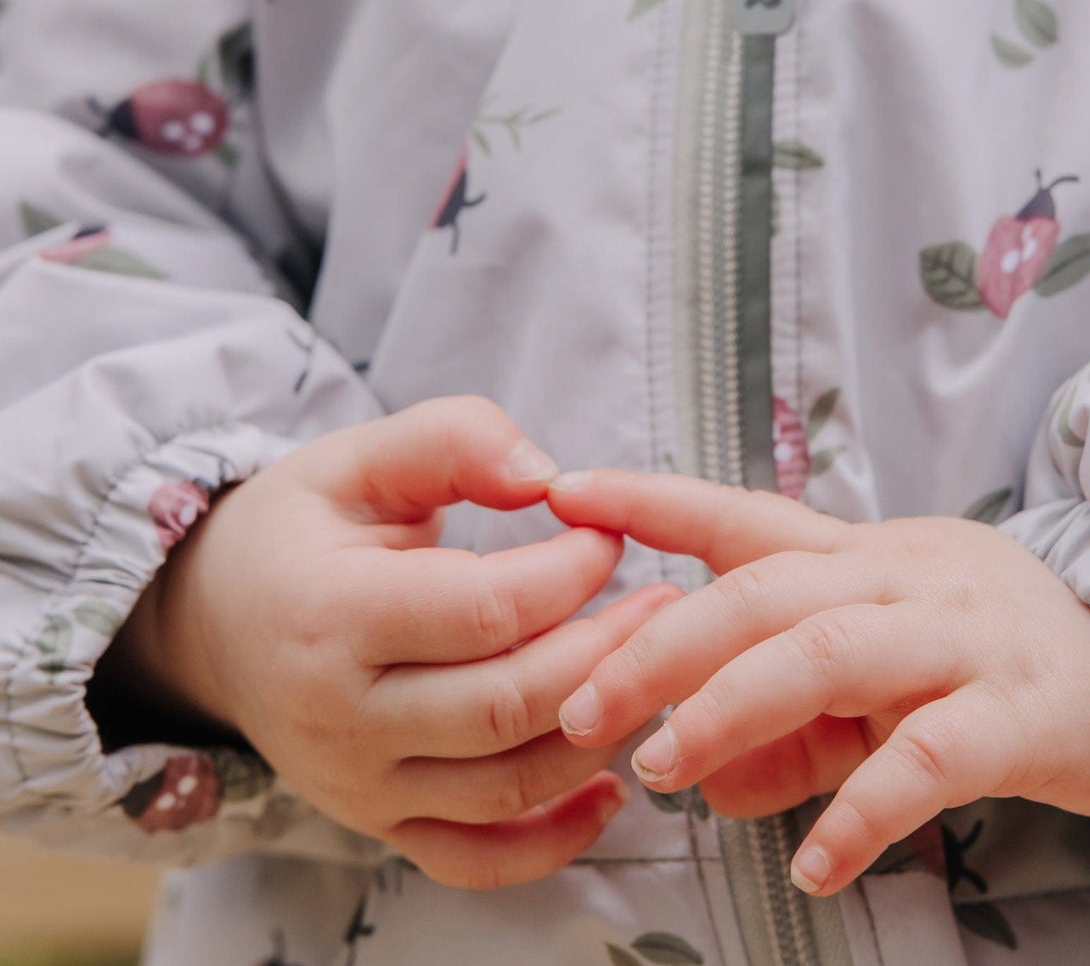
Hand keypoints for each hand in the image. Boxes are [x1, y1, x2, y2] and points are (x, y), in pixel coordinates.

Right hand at [109, 398, 680, 888]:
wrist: (217, 622)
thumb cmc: (300, 529)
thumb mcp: (359, 456)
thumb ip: (453, 439)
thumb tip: (545, 474)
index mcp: (329, 614)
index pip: (483, 610)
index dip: (570, 571)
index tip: (610, 533)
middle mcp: (338, 717)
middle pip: (506, 705)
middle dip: (607, 651)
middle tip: (664, 601)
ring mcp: (358, 786)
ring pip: (508, 786)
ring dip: (601, 732)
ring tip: (654, 668)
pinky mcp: (382, 824)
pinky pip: (477, 859)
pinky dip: (554, 840)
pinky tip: (611, 785)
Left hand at [547, 471, 1089, 895]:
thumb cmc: (989, 657)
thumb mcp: (883, 671)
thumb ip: (791, 718)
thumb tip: (704, 774)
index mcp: (862, 554)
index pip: (742, 515)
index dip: (652, 500)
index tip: (566, 490)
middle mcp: (902, 577)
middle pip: (764, 588)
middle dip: (664, 644)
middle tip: (583, 708)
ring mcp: (962, 638)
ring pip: (828, 651)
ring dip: (734, 710)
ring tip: (666, 770)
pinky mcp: (1023, 712)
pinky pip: (929, 756)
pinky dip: (861, 807)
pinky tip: (815, 861)